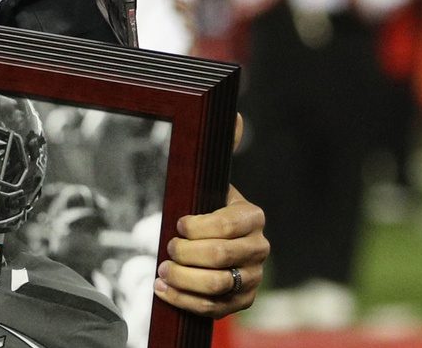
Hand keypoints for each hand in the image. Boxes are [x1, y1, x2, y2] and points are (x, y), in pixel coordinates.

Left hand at [154, 116, 266, 317]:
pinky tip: (163, 289)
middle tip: (165, 248)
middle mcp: (259, 249)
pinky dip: (184, 301)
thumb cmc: (207, 207)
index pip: (228, 225)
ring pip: (217, 285)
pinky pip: (214, 308)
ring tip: (162, 270)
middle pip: (220, 258)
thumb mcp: (212, 179)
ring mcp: (253, 278)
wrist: (213, 243)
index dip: (198, 227)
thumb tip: (233, 114)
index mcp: (253, 217)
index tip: (177, 222)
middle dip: (185, 254)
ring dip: (183, 279)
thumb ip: (221, 147)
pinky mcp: (241, 301)